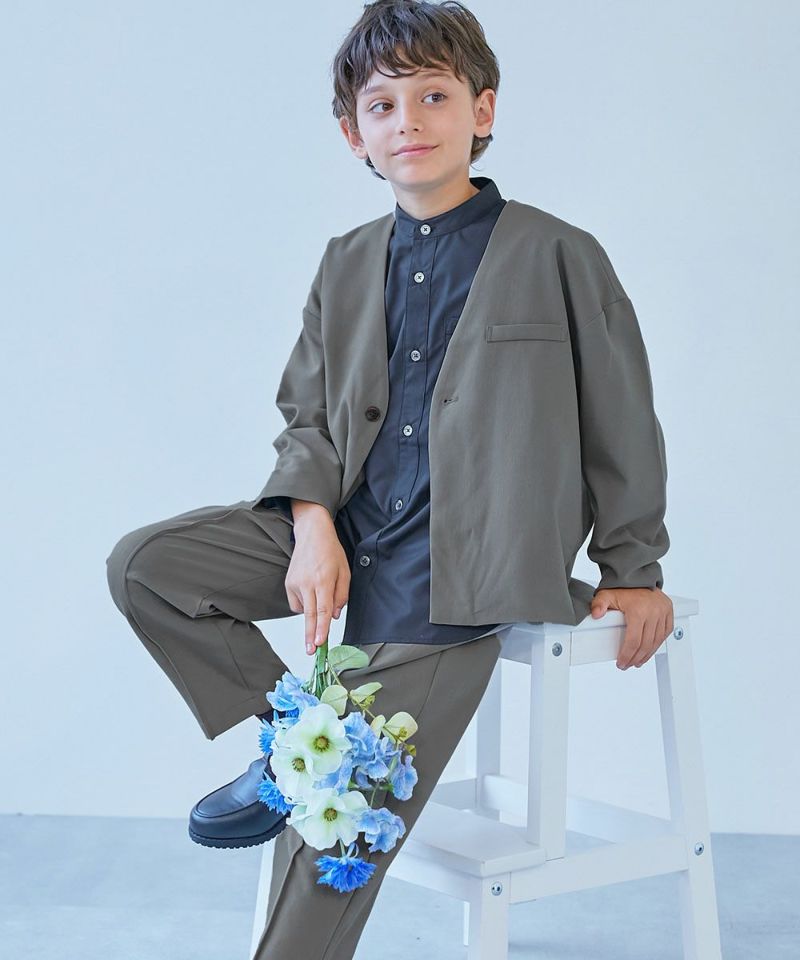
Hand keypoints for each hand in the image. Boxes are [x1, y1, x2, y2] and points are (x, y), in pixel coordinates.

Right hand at [284, 506, 349, 655]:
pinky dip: (305, 603)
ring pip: (304, 609)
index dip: (321, 628)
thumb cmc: (330, 551)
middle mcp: (306, 583)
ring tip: (319, 592)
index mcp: (323, 580)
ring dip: (312, 611)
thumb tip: (334, 615)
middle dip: (310, 635)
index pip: (322, 609)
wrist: (311, 533)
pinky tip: (310, 592)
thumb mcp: (344, 571)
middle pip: (309, 615)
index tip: (320, 642)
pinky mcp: (288, 584)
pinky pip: (297, 603)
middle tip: (311, 651)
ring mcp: (294, 583)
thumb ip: (341, 595)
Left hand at [591, 587, 673, 669]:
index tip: (621, 662)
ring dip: (648, 654)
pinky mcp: (669, 610)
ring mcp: (663, 611)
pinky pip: (666, 632)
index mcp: (638, 609)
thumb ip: (598, 605)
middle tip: (628, 664)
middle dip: (636, 658)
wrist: (637, 576)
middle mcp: (653, 611)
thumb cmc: (621, 588)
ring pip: (657, 641)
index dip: (627, 655)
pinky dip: (658, 643)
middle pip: (646, 644)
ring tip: (638, 661)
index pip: (633, 640)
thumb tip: (595, 615)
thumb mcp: (605, 595)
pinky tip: (650, 649)